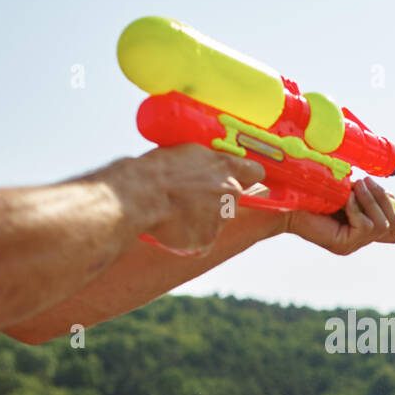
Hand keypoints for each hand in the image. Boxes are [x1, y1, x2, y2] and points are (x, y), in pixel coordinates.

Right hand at [133, 144, 265, 254]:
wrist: (140, 195)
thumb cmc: (157, 170)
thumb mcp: (187, 152)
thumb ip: (208, 162)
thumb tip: (210, 167)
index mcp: (227, 167)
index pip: (255, 172)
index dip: (247, 176)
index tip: (243, 179)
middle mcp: (230, 194)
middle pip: (232, 200)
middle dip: (215, 200)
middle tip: (190, 197)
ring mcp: (220, 219)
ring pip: (215, 222)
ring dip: (201, 219)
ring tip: (175, 211)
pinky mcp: (207, 240)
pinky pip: (201, 241)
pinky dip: (189, 238)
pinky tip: (173, 227)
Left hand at [284, 177, 394, 254]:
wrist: (284, 204)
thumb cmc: (312, 193)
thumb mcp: (347, 191)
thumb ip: (368, 196)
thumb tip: (394, 197)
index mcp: (360, 229)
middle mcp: (357, 241)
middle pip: (391, 226)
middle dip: (383, 200)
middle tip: (365, 182)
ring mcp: (350, 245)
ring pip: (381, 226)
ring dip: (371, 201)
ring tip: (355, 186)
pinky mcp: (343, 245)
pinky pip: (365, 227)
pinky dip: (357, 209)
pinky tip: (344, 198)